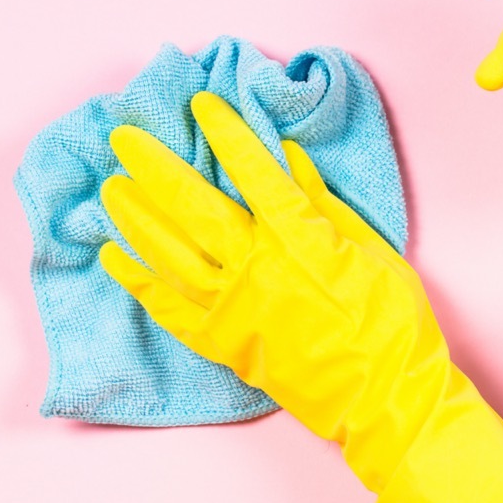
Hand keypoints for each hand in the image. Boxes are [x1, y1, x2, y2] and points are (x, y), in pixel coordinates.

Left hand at [99, 91, 502, 502]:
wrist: (384, 397)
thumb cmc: (391, 322)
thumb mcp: (373, 251)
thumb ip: (326, 204)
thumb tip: (290, 157)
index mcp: (302, 241)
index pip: (256, 174)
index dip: (228, 135)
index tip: (203, 105)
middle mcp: (258, 269)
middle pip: (194, 208)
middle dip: (156, 167)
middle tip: (124, 136)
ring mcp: (234, 309)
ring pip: (171, 254)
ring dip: (136, 218)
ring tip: (112, 188)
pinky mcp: (223, 342)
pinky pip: (168, 308)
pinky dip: (138, 281)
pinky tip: (113, 256)